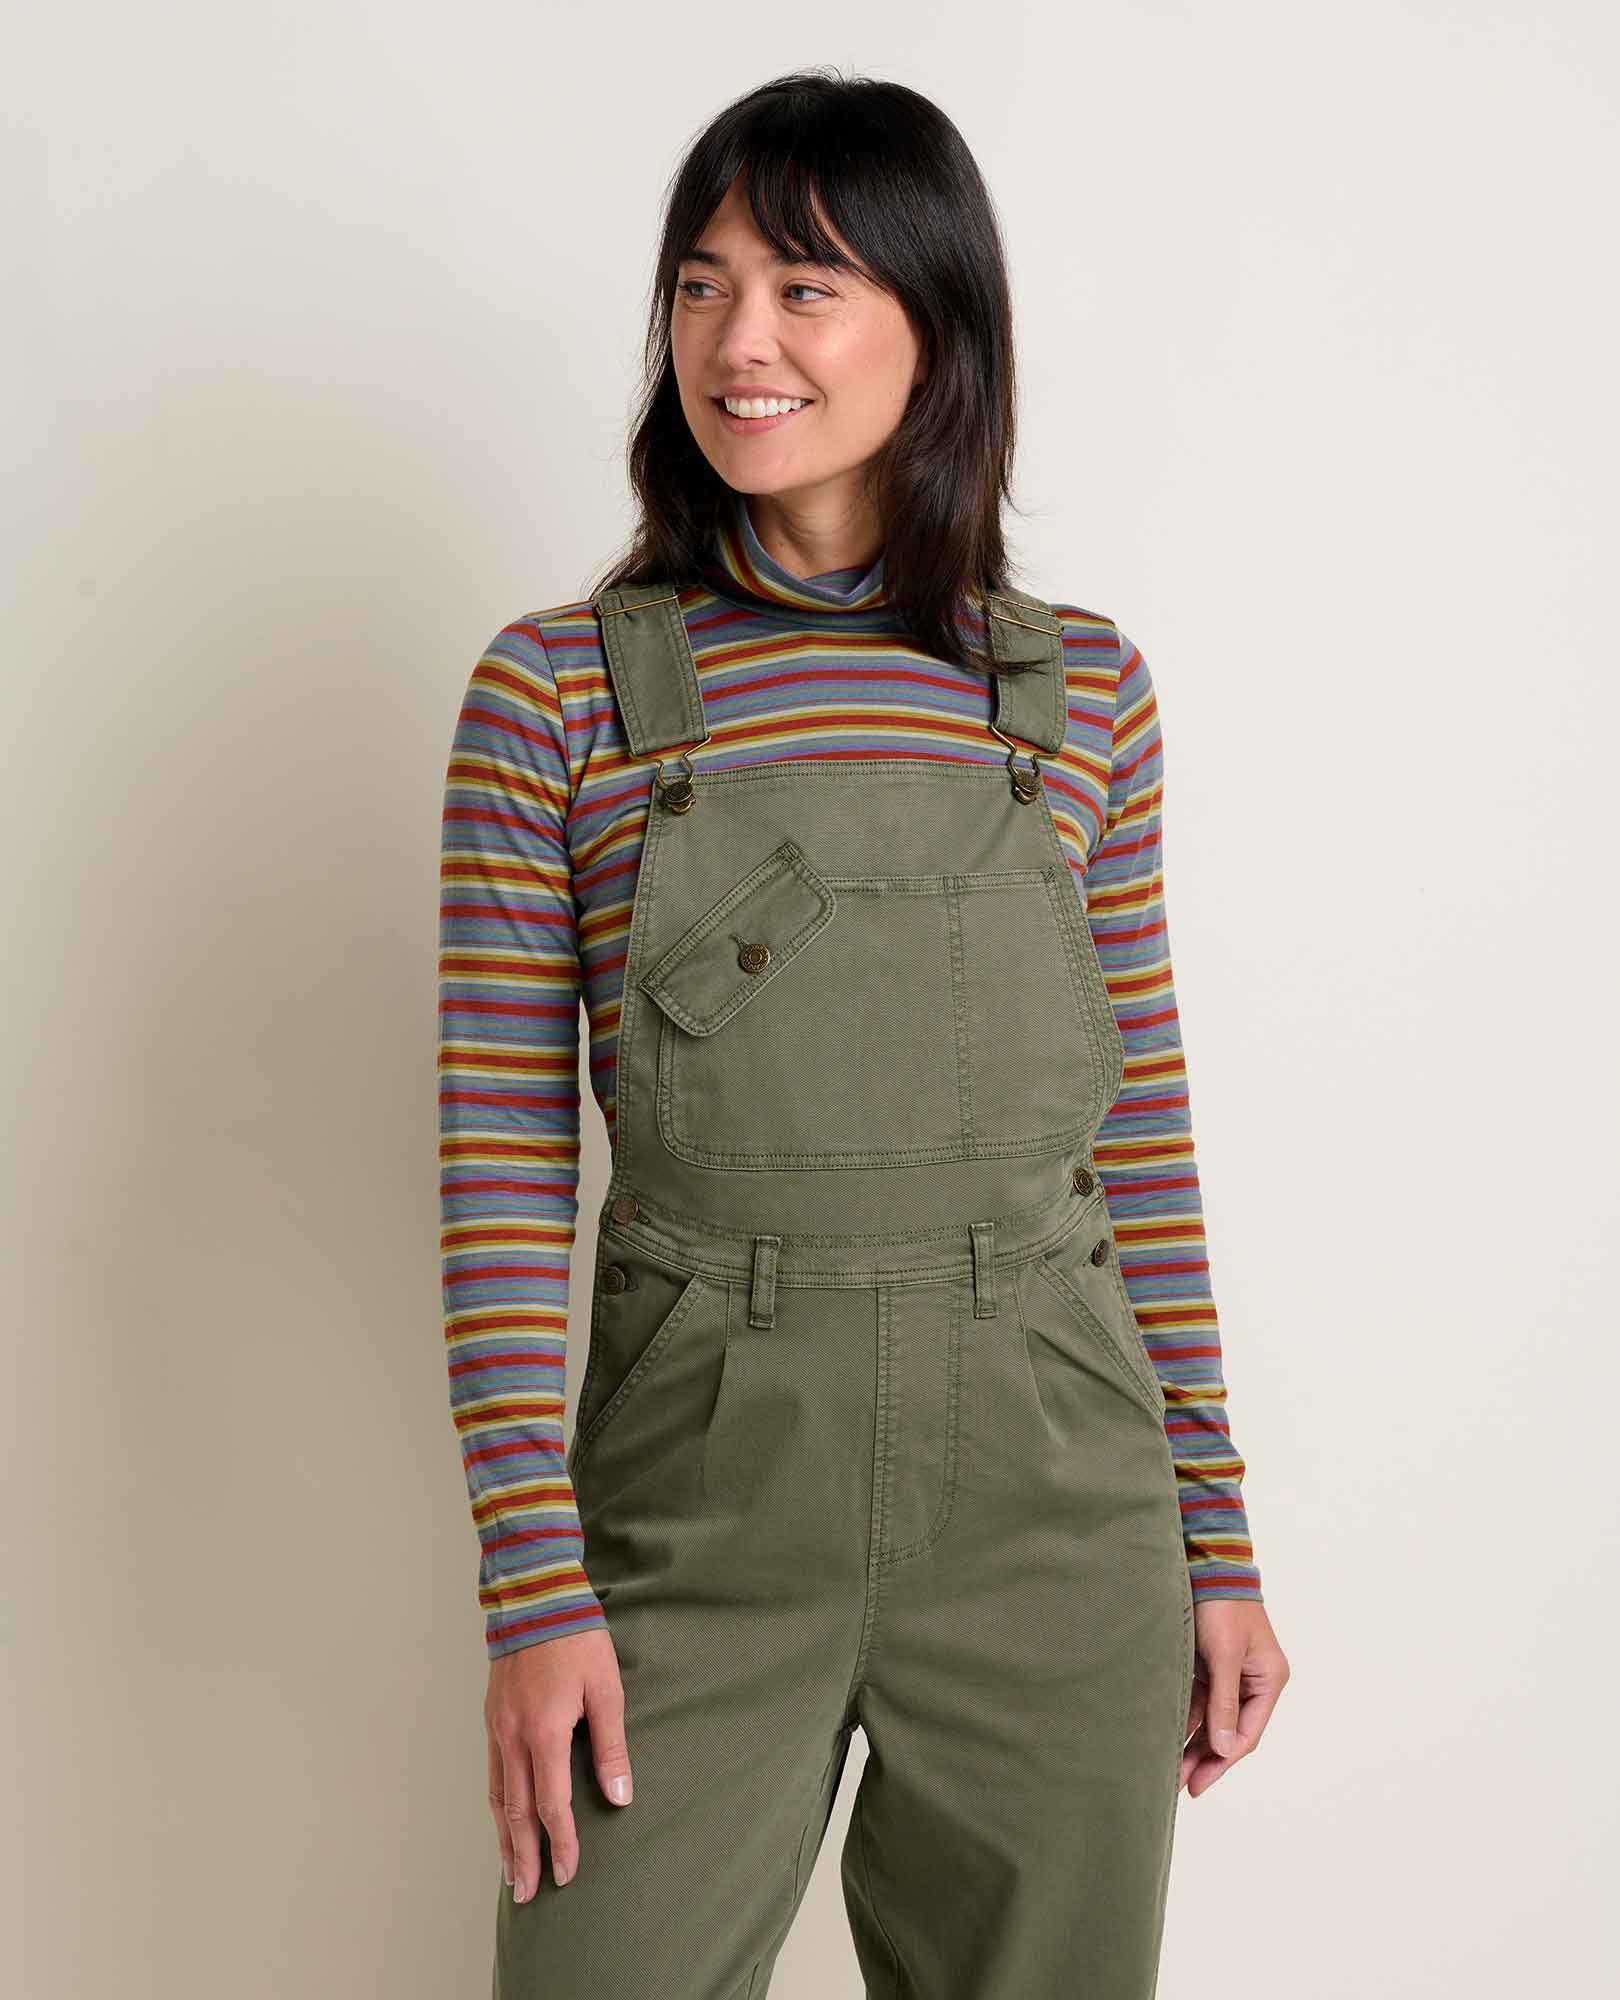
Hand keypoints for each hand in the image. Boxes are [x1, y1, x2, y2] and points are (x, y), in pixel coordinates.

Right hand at [484, 1627, 633, 1899]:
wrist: (534, 1596)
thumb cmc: (576, 1639)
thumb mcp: (606, 1689)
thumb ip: (611, 1746)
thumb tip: (619, 1797)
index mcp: (545, 1732)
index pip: (552, 1804)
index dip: (562, 1842)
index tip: (568, 1873)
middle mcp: (513, 1737)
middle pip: (517, 1812)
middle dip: (525, 1856)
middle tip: (528, 1894)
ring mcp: (497, 1728)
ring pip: (498, 1797)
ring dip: (504, 1838)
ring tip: (511, 1871)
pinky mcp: (492, 1717)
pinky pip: (492, 1773)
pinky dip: (496, 1805)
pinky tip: (502, 1818)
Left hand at [1179, 1600, 1288, 1797]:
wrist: (1206, 1564)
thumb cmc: (1222, 1606)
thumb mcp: (1225, 1656)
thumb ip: (1224, 1702)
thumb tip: (1225, 1748)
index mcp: (1268, 1680)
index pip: (1247, 1733)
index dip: (1222, 1760)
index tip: (1199, 1783)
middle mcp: (1253, 1682)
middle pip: (1229, 1731)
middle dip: (1205, 1758)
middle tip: (1180, 1786)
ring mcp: (1230, 1675)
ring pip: (1211, 1720)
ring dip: (1192, 1743)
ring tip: (1169, 1771)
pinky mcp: (1210, 1666)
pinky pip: (1198, 1702)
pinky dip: (1185, 1720)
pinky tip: (1167, 1738)